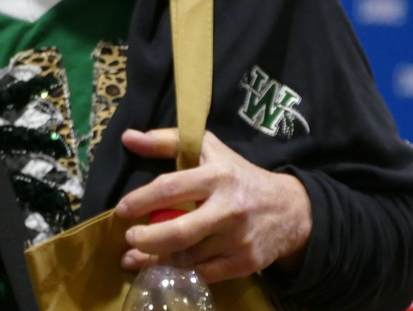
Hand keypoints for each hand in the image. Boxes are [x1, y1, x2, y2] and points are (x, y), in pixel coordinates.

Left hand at [114, 128, 311, 282]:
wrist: (290, 209)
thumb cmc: (238, 175)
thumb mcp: (207, 149)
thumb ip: (165, 141)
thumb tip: (128, 137)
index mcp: (216, 175)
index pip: (171, 188)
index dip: (141, 200)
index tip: (122, 210)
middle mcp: (228, 208)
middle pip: (179, 231)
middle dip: (147, 240)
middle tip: (129, 239)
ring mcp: (238, 239)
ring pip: (189, 258)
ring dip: (156, 261)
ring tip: (135, 258)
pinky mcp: (245, 263)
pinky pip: (204, 274)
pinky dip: (180, 273)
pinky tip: (164, 269)